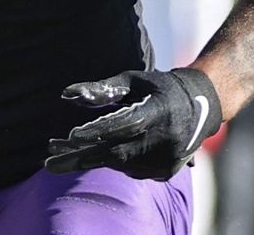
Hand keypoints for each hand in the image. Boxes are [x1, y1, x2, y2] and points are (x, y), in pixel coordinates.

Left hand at [45, 68, 221, 179]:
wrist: (203, 104)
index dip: (97, 130)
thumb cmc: (158, 87)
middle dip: (81, 156)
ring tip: (68, 153)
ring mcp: (168, 158)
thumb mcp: (132, 81)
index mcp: (158, 110)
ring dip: (94, 158)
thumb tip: (66, 94)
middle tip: (50, 161)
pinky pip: (132, 172)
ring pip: (121, 164)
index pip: (124, 123)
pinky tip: (105, 152)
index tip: (70, 135)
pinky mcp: (167, 171)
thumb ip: (102, 89)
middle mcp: (166, 138)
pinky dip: (115, 163)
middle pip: (116, 152)